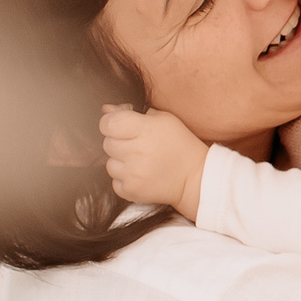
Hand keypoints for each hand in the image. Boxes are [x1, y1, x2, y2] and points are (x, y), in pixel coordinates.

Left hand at [99, 105, 208, 220]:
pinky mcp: (132, 191)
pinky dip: (124, 178)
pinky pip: (115, 181)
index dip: (110, 123)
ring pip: (109, 164)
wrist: (195, 177)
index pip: (108, 124)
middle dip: (118, 142)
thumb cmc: (180, 144)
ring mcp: (133, 174)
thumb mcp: (163, 119)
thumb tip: (106, 110)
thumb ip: (132, 112)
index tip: (119, 125)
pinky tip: (140, 174)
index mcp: (145, 130)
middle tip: (136, 144)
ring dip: (120, 162)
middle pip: (107, 144)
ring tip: (139, 161)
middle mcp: (137, 153)